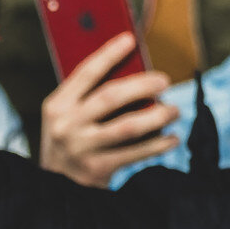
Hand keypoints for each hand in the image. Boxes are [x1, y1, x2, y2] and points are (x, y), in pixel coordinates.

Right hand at [39, 31, 176, 185]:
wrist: (55, 189)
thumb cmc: (70, 142)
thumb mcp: (66, 116)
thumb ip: (89, 96)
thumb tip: (132, 72)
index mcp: (57, 105)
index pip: (85, 73)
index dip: (109, 54)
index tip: (130, 39)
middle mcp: (66, 125)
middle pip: (110, 97)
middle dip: (142, 85)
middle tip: (164, 81)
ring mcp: (81, 149)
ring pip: (128, 126)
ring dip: (157, 116)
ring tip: (174, 110)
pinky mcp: (97, 169)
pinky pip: (135, 153)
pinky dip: (158, 144)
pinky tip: (172, 138)